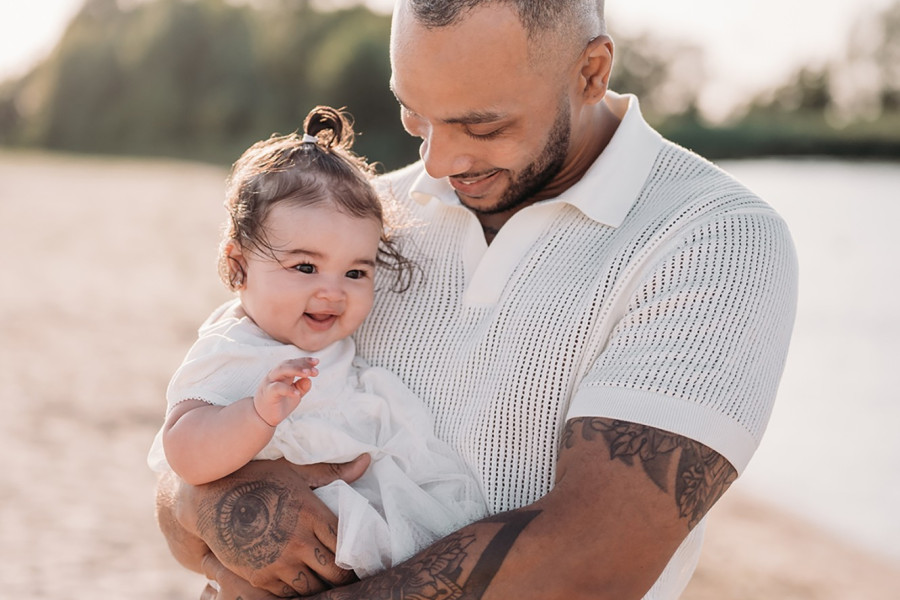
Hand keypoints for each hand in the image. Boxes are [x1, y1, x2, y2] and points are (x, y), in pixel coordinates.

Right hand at [176, 456, 370, 596]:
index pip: (346, 543)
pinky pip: (288, 595)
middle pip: (335, 571)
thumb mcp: (294, 471)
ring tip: (324, 581)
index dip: (357, 554)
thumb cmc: (256, 480)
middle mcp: (298, 540)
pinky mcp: (259, 577)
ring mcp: (278, 562)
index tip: (359, 557)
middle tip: (346, 574)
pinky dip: (298, 593)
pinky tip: (301, 584)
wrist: (209, 500)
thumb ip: (332, 472)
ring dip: (322, 586)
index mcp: (311, 513)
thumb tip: (367, 461)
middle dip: (344, 575)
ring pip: (313, 588)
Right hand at [254, 357, 318, 426]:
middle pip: (287, 364)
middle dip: (301, 364)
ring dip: (295, 370)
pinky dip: (288, 389)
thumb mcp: (294, 395)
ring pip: (281, 370)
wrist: (262, 418)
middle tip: (314, 370)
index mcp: (281, 374)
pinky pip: (277, 388)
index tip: (317, 362)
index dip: (304, 361)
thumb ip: (302, 387)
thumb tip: (309, 380)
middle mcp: (275, 375)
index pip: (293, 363)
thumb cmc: (279, 404)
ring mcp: (269, 383)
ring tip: (307, 374)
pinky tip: (297, 393)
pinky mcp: (267, 393)